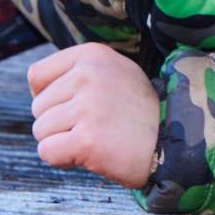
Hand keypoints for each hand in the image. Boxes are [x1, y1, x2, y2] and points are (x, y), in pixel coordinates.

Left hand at [27, 43, 160, 188]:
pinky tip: (90, 155)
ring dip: (61, 142)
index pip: (36, 76)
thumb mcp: (114, 74)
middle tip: (93, 128)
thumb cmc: (140, 114)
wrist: (178, 142)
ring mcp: (87, 107)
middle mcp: (87, 75)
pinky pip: (47, 152)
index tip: (71, 108)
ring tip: (95, 140)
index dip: (47, 98)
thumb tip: (36, 90)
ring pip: (40, 130)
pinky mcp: (87, 139)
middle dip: (57, 124)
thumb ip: (78, 74)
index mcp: (91, 55)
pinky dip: (63, 159)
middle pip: (37, 107)